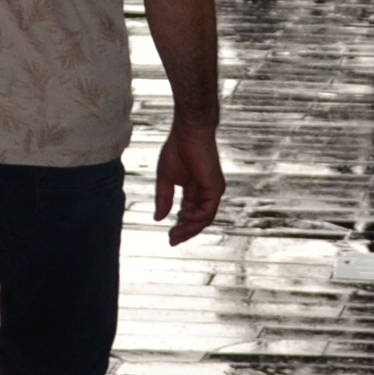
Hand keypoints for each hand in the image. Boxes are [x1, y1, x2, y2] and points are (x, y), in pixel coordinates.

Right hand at [154, 112, 223, 243]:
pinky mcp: (215, 187)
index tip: (170, 236)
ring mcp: (212, 191)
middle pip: (198, 220)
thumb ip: (164, 199)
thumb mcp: (166, 179)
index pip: (190, 214)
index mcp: (194, 190)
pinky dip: (195, 217)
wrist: (188, 134)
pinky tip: (183, 216)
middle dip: (185, 232)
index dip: (181, 226)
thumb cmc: (177, 150)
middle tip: (173, 240)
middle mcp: (205, 193)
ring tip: (176, 232)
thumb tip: (158, 218)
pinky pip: (208, 210)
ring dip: (190, 228)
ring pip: (204, 218)